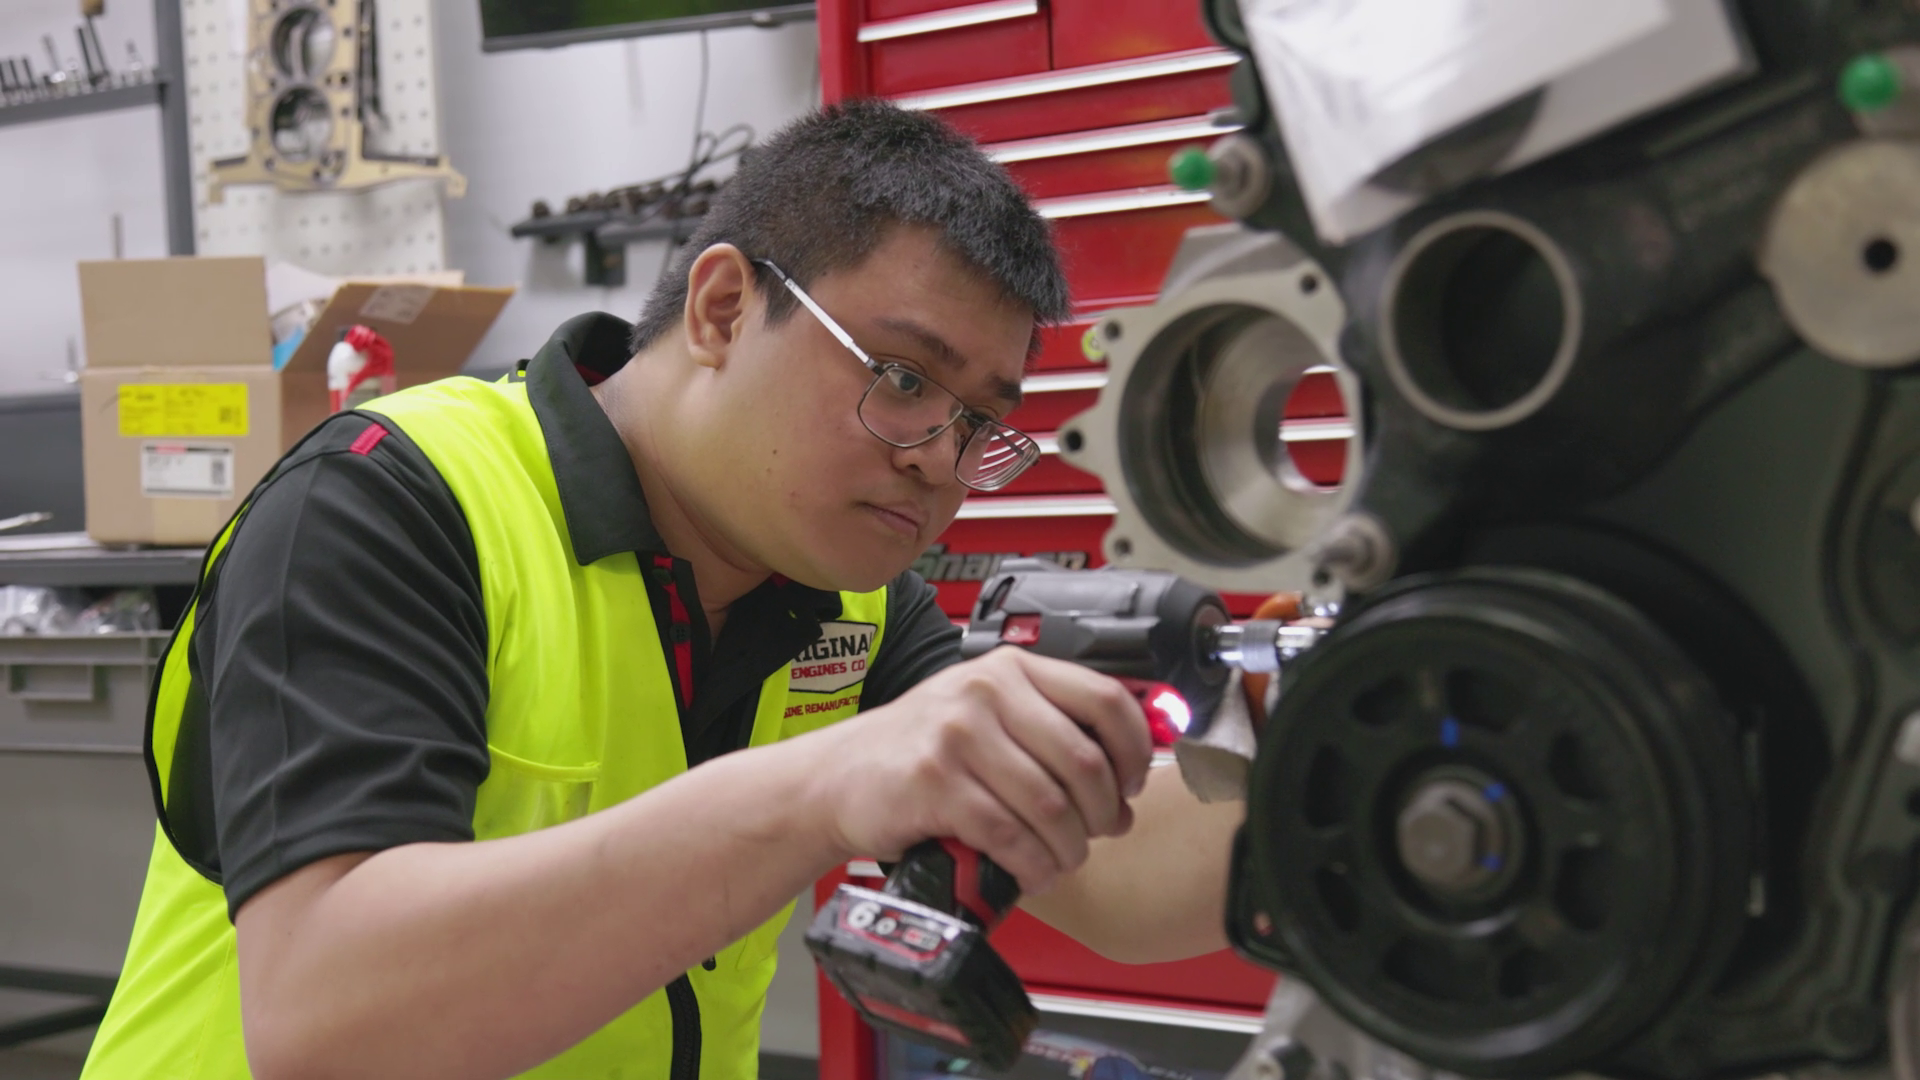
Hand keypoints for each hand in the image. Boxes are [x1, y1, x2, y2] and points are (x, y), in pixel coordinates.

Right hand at [809, 647, 1153, 894]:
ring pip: (1052, 806)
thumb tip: (1126, 787)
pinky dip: (1033, 866)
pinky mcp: (935, 782)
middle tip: (1098, 835)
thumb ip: (1049, 730)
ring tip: (1062, 861)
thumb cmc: (919, 750)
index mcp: (1010, 668)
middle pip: (1084, 762)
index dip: (1134, 751)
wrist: (836, 776)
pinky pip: (1010, 835)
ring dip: (1069, 849)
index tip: (1133, 786)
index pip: (1105, 700)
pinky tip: (1032, 873)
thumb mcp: (985, 715)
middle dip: (1103, 813)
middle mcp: (986, 691)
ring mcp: (958, 734)